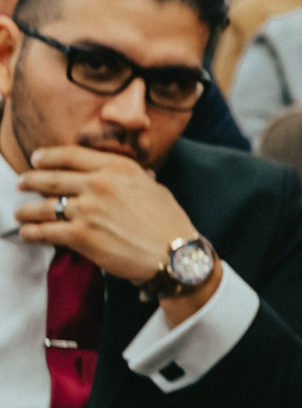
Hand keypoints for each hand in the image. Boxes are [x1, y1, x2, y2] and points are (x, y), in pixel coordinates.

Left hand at [19, 145, 205, 292]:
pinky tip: (28, 233)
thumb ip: (132, 179)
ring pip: (42, 206)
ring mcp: (88, 210)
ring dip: (26, 210)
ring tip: (21, 213)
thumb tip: (123, 176)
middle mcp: (100, 184)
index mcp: (118, 167)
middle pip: (50, 178)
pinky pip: (44, 232)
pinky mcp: (80, 236)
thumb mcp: (154, 187)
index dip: (48, 156)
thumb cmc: (169, 222)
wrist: (175, 253)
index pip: (71, 155)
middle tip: (22, 183)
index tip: (37, 159)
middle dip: (30, 180)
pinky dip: (31, 233)